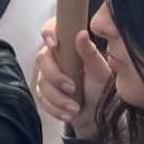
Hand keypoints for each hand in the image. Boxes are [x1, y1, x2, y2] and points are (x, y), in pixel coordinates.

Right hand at [34, 18, 111, 140]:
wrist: (100, 113)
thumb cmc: (102, 87)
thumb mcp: (100, 70)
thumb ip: (90, 53)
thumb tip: (81, 34)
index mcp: (68, 46)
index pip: (51, 30)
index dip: (48, 33)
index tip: (55, 44)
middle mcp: (55, 58)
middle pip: (42, 59)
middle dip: (55, 76)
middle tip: (72, 87)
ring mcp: (48, 76)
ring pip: (42, 82)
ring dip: (58, 97)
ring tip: (75, 107)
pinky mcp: (45, 93)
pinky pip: (42, 99)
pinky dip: (56, 108)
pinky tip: (69, 113)